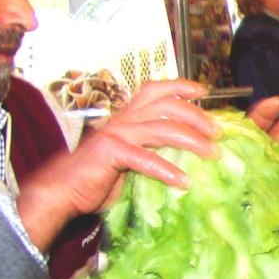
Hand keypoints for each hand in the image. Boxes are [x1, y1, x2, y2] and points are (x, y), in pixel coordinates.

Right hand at [18, 79, 216, 250]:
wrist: (61, 191)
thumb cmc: (96, 178)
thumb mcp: (129, 159)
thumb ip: (150, 150)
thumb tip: (186, 158)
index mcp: (126, 116)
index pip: (154, 90)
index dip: (180, 86)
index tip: (204, 91)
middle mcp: (122, 119)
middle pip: (166, 105)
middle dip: (196, 115)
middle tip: (217, 132)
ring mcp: (116, 134)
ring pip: (162, 128)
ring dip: (191, 140)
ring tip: (212, 154)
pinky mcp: (110, 153)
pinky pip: (145, 159)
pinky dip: (167, 170)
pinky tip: (183, 181)